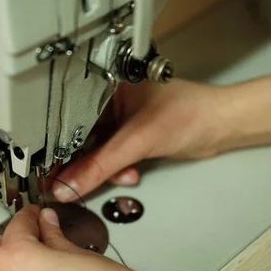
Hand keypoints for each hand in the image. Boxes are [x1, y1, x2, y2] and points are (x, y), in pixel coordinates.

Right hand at [54, 79, 226, 201]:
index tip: (50, 171)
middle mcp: (110, 102)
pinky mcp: (131, 136)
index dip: (59, 147)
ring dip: (105, 169)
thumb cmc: (191, 112)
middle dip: (85, 163)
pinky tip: (129, 172)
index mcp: (105, 86)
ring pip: (96, 151)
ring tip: (120, 174)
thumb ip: (100, 166)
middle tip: (73, 184)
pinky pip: (111, 157)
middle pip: (81, 138)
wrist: (220, 126)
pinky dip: (117, 170)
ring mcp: (120, 120)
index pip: (71, 120)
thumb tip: (69, 183)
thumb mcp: (137, 141)